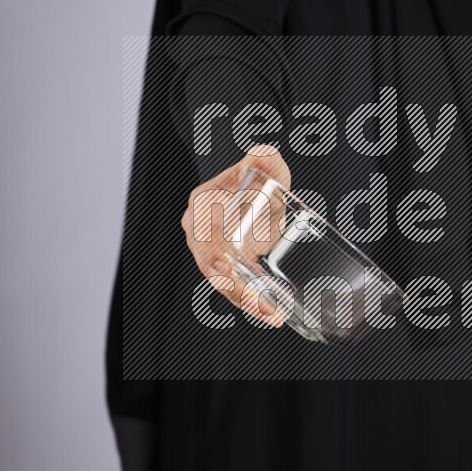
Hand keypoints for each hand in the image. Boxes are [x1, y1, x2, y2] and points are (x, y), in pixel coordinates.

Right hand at [180, 145, 290, 326]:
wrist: (261, 195)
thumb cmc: (258, 181)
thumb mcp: (267, 167)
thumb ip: (266, 159)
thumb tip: (262, 156)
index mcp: (203, 205)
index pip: (201, 232)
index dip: (211, 251)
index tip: (224, 266)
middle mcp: (201, 233)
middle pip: (210, 266)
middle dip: (233, 287)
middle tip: (257, 302)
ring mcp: (212, 254)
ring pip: (222, 283)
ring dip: (244, 302)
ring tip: (269, 314)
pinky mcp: (227, 269)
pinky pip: (233, 289)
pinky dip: (250, 303)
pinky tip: (270, 313)